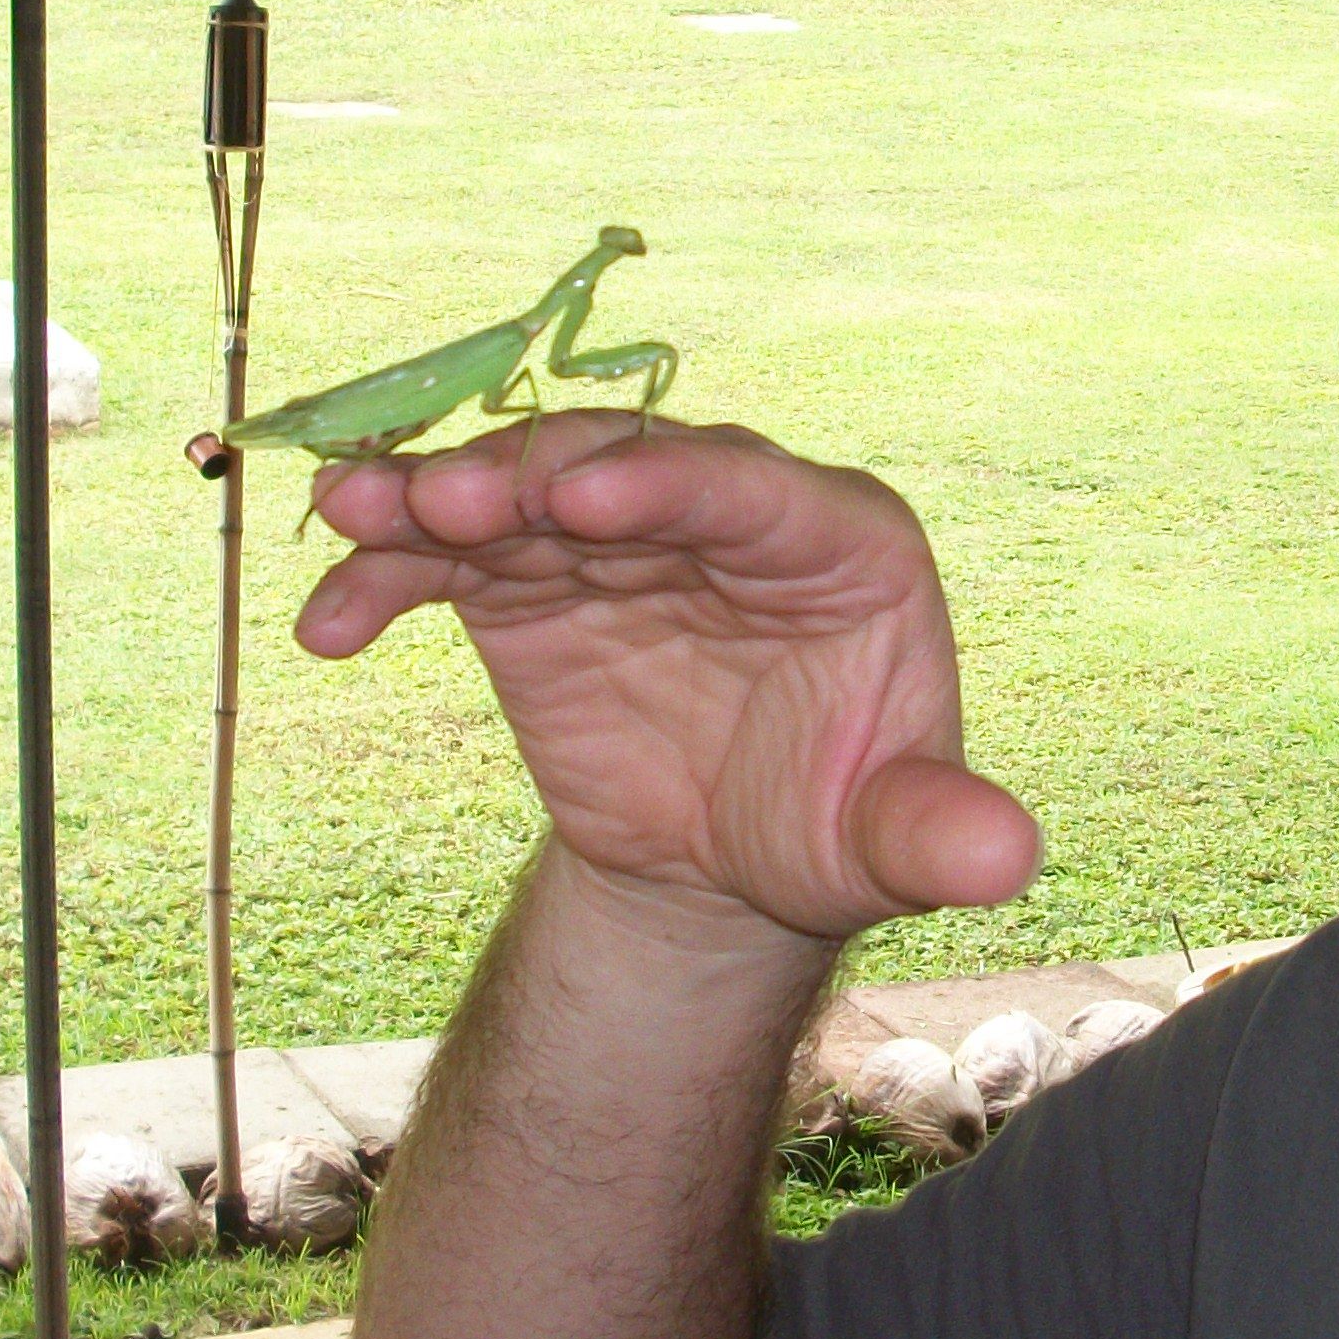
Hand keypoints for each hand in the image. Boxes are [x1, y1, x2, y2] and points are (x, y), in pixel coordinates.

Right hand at [294, 416, 1038, 943]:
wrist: (726, 871)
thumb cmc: (832, 829)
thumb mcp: (884, 847)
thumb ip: (934, 840)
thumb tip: (1010, 862)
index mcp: (839, 545)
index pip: (754, 491)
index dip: (671, 485)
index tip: (584, 500)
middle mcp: (724, 516)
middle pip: (622, 468)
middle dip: (530, 476)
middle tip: (449, 500)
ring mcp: (615, 538)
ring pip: (519, 492)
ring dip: (434, 499)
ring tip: (356, 516)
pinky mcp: (529, 580)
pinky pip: (448, 562)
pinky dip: (384, 579)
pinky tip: (328, 625)